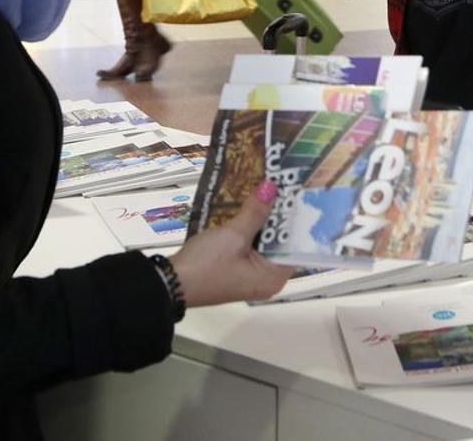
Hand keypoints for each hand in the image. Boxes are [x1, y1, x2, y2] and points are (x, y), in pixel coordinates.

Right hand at [170, 180, 294, 306]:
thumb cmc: (206, 265)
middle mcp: (267, 280)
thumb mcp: (233, 235)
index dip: (299, 221)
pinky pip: (252, 247)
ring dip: (265, 221)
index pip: (298, 247)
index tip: (302, 196)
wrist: (170, 283)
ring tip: (272, 191)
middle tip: (288, 188)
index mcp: (273, 277)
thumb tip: (271, 188)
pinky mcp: (237, 270)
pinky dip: (252, 229)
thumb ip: (255, 212)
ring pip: (266, 243)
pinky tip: (252, 207)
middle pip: (282, 243)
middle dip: (281, 217)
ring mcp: (251, 276)